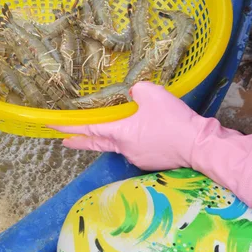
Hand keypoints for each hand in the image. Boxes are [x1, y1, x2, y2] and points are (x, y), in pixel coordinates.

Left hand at [50, 82, 202, 170]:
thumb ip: (136, 90)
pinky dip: (132, 140)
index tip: (52, 126)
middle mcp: (125, 148)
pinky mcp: (151, 161)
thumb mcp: (152, 94)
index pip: (89, 129)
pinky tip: (142, 133)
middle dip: (79, 141)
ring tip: (111, 128)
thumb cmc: (173, 119)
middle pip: (96, 143)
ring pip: (118, 145)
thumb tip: (132, 95)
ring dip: (110, 138)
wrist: (199, 145)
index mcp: (120, 132)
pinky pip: (135, 148)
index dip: (69, 126)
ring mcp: (137, 157)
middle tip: (64, 140)